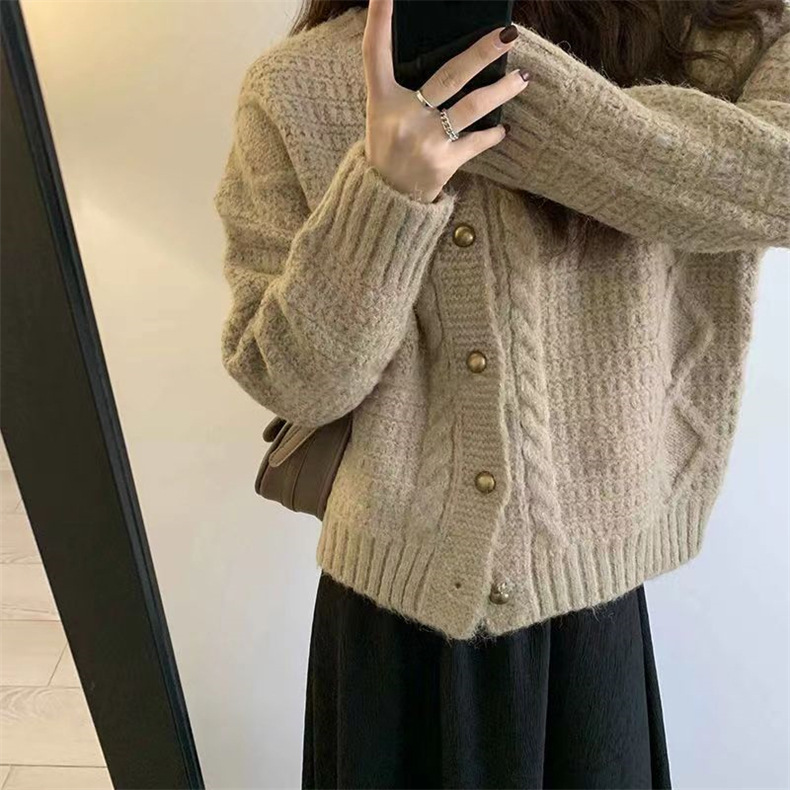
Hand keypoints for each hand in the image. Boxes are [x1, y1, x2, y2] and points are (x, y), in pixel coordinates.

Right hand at [362, 0, 530, 203]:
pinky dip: (492, 135)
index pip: (375, 52)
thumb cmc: (388, 151)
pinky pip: (476, 142)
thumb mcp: (383, 116)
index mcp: (382, 99)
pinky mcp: (443, 162)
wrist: (386, 201)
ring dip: (502, 90)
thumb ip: (404, 88)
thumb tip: (448, 61)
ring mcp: (426, 140)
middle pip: (448, 76)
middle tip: (509, 34)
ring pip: (472, 107)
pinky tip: (503, 130)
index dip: (379, 19)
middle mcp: (404, 116)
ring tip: (524, 78)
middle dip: (481, 53)